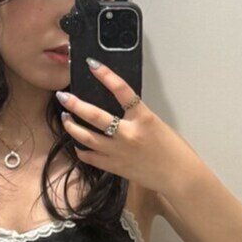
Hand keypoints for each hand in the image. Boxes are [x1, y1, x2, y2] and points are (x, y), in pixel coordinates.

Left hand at [56, 60, 195, 194]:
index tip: (92, 64)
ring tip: (65, 118)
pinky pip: (91, 158)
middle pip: (95, 116)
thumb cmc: (172, 150)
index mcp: (143, 117)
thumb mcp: (156, 124)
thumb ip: (136, 116)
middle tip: (63, 96)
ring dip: (72, 127)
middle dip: (75, 104)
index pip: (122, 90)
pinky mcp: (115, 167)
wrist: (178, 176)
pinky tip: (77, 144)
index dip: (105, 75)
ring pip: (87, 138)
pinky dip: (81, 150)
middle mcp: (128, 134)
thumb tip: (118, 109)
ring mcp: (118, 152)